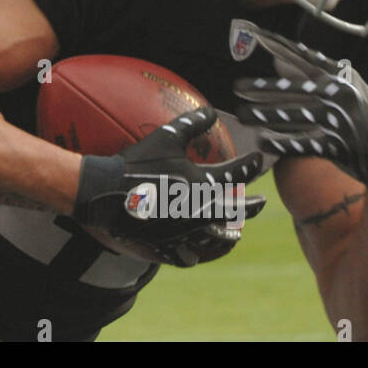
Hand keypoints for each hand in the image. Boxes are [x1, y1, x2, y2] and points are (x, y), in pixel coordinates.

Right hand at [73, 107, 265, 266]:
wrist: (105, 192)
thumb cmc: (136, 163)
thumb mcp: (165, 138)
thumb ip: (191, 124)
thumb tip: (212, 111)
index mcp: (202, 183)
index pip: (237, 174)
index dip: (251, 166)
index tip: (259, 161)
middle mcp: (199, 210)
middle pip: (236, 211)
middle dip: (253, 205)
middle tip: (262, 202)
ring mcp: (184, 231)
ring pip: (218, 238)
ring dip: (230, 232)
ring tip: (236, 230)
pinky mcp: (166, 245)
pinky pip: (188, 256)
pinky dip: (195, 254)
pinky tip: (198, 252)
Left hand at [232, 22, 367, 191]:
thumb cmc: (359, 113)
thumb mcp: (342, 86)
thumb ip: (311, 75)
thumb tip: (276, 62)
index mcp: (341, 75)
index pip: (304, 56)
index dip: (278, 45)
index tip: (254, 34)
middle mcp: (341, 93)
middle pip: (295, 88)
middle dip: (263, 88)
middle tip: (236, 87)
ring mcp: (341, 119)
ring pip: (296, 115)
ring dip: (265, 115)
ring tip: (242, 115)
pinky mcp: (340, 145)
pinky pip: (305, 143)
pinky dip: (283, 144)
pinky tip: (263, 143)